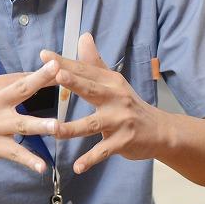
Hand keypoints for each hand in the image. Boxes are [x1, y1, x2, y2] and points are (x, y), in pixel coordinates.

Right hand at [0, 34, 59, 177]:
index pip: (19, 77)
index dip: (42, 73)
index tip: (63, 64)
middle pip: (20, 90)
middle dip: (40, 80)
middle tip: (60, 71)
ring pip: (21, 125)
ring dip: (40, 125)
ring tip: (58, 127)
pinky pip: (14, 154)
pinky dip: (28, 161)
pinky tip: (42, 167)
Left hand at [42, 34, 171, 173]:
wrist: (160, 131)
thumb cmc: (129, 104)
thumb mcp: (114, 82)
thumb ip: (95, 62)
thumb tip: (83, 36)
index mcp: (110, 82)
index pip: (84, 70)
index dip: (64, 63)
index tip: (44, 55)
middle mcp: (115, 98)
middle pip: (91, 89)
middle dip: (74, 82)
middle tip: (56, 75)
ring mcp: (120, 120)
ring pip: (91, 124)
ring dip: (72, 128)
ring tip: (54, 131)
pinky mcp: (123, 141)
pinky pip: (103, 151)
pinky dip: (90, 159)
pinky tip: (77, 167)